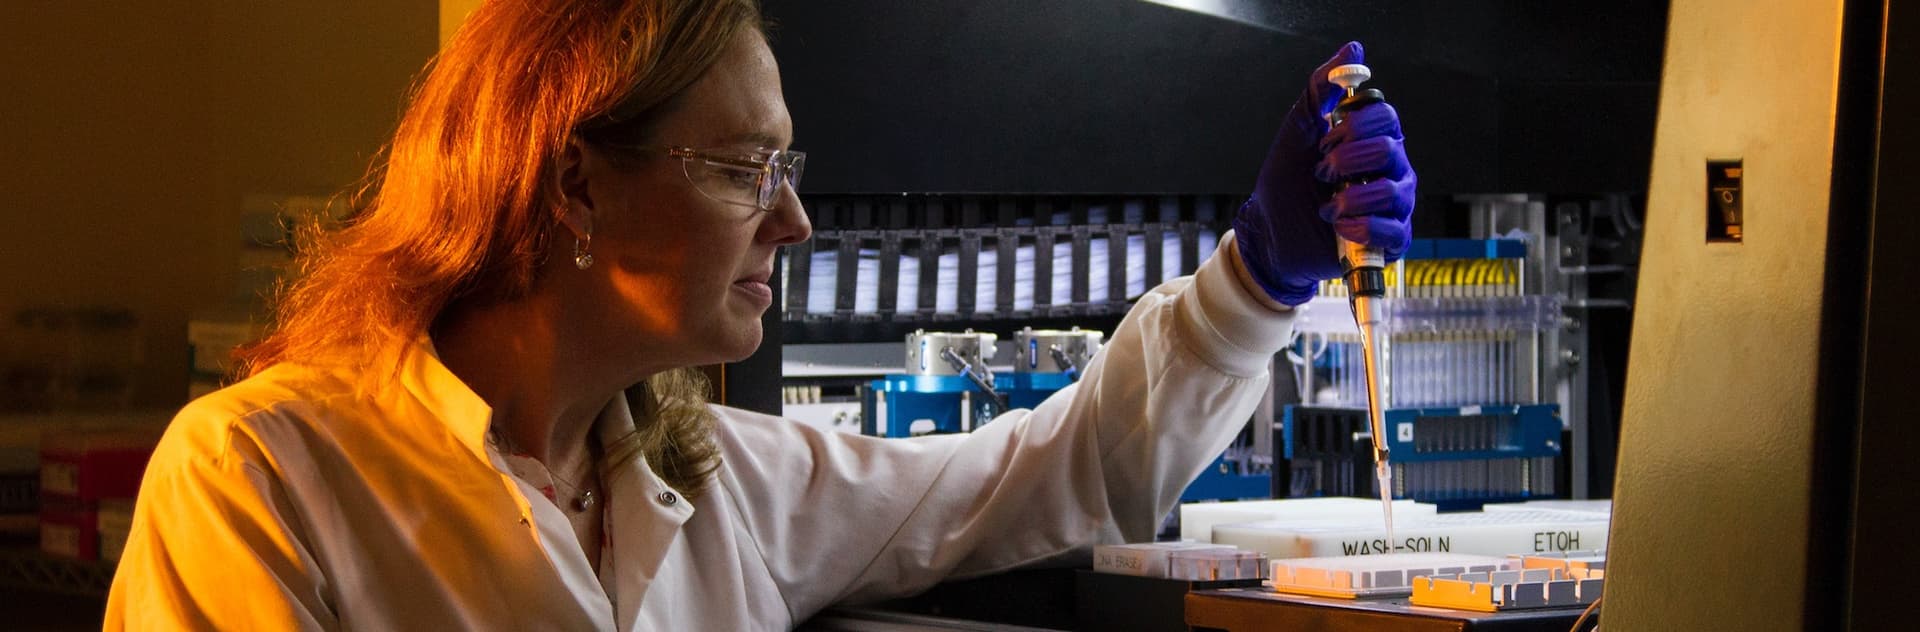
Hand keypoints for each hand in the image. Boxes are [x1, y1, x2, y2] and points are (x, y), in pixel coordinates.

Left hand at [1232, 41, 1416, 305]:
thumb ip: (1323, 89)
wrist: (1271, 232)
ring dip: (1349, 198)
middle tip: (1321, 172)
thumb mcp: (1299, 128)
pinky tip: (1338, 227)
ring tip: (1326, 206)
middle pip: (1390, 149)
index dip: (1353, 127)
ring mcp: (1395, 205)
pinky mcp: (1390, 240)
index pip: (1385, 117)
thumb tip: (1353, 49)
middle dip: (1345, 160)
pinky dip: (1360, 227)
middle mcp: (1392, 169)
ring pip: (1391, 192)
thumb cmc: (1288, 180)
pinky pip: (1392, 231)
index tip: (1324, 139)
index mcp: (1374, 140)